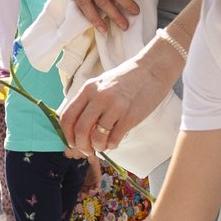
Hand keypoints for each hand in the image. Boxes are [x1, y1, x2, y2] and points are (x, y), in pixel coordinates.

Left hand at [58, 38, 179, 157]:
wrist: (153, 69)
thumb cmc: (127, 79)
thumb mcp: (101, 84)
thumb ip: (89, 102)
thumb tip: (78, 128)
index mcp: (88, 89)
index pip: (67, 116)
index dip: (67, 135)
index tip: (73, 142)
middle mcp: (99, 97)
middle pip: (80, 130)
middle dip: (82, 146)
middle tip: (88, 150)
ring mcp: (115, 107)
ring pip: (97, 138)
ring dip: (98, 147)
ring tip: (103, 145)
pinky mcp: (130, 116)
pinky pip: (114, 139)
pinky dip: (112, 145)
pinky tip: (115, 142)